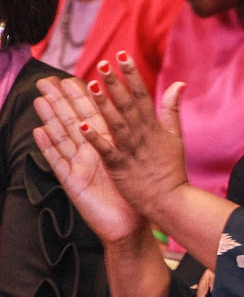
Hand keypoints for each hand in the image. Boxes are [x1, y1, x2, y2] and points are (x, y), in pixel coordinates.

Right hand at [33, 75, 144, 243]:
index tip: (75, 75)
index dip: (85, 96)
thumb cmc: (138, 188)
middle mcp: (91, 152)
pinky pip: (59, 162)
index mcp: (109, 143)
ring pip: (63, 136)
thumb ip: (147, 128)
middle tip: (48, 79)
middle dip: (61, 100)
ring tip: (40, 98)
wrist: (133, 220)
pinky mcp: (74, 181)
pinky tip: (39, 131)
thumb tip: (151, 109)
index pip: (95, 114)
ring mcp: (80, 166)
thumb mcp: (144, 154)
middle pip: (74, 120)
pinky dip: (49, 147)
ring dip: (51, 118)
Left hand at [75, 52, 188, 221]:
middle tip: (103, 63)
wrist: (171, 200)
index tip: (122, 56)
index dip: (132, 74)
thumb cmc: (171, 169)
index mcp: (154, 126)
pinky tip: (82, 125)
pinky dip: (95, 138)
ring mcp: (131, 151)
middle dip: (116, 83)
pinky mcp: (120, 167)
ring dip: (104, 104)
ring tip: (91, 85)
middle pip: (128, 104)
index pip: (143, 94)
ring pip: (116, 123)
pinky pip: (106, 150)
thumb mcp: (175, 136)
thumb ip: (172, 109)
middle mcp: (142, 135)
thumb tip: (178, 84)